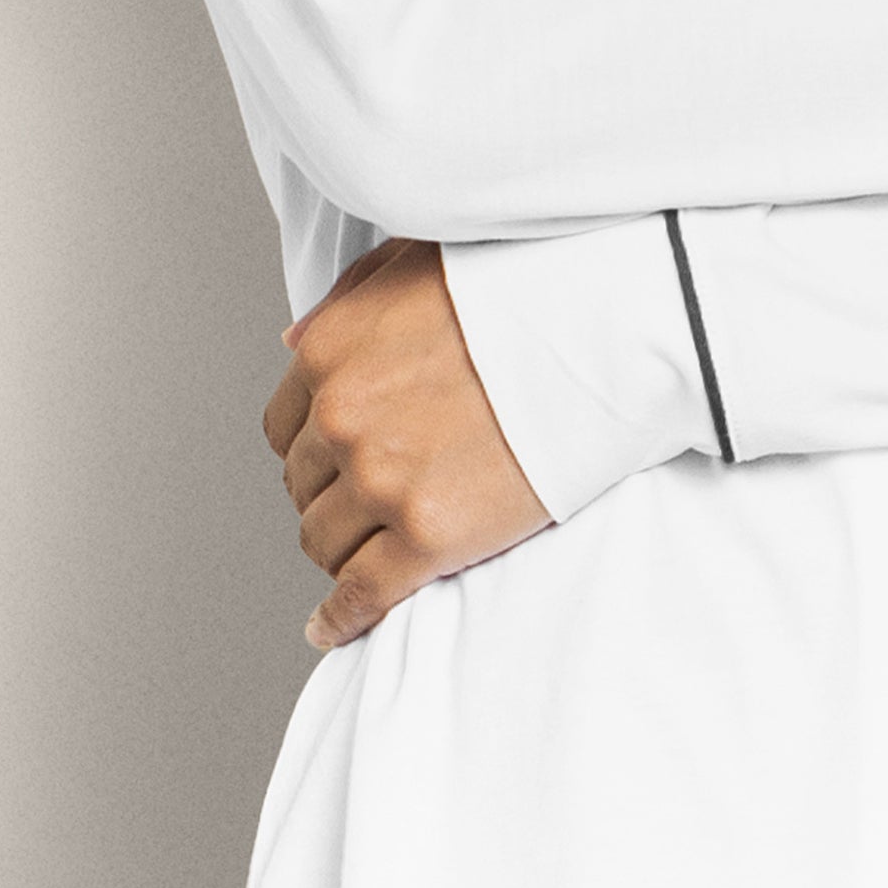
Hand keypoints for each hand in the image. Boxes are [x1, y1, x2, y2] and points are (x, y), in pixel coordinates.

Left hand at [262, 237, 550, 648]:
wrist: (603, 327)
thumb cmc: (520, 285)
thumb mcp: (415, 262)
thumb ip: (346, 304)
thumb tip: (296, 345)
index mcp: (332, 351)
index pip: (284, 427)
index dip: (314, 445)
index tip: (339, 457)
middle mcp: (344, 417)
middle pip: (304, 488)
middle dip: (334, 492)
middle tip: (376, 494)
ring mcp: (383, 480)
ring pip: (325, 543)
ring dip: (346, 547)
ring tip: (378, 544)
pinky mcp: (429, 536)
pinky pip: (361, 594)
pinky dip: (340, 617)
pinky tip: (332, 625)